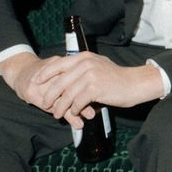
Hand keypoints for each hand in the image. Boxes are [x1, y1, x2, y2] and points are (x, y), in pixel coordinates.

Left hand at [12, 53, 162, 123]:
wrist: (134, 84)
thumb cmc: (116, 77)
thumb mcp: (98, 65)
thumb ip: (82, 67)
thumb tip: (65, 74)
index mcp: (83, 57)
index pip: (57, 64)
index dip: (45, 74)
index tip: (36, 82)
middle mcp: (85, 64)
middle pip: (59, 81)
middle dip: (50, 95)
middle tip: (44, 104)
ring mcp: (90, 75)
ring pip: (67, 94)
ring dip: (60, 106)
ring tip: (56, 114)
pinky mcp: (95, 88)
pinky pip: (77, 101)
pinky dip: (73, 109)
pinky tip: (73, 113)